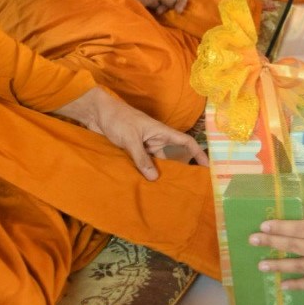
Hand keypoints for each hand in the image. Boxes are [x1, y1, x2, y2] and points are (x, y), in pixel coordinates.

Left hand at [55, 86, 207, 174]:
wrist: (96, 112)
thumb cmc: (117, 118)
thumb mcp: (130, 139)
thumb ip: (141, 158)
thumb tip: (154, 178)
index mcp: (161, 132)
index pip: (186, 142)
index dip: (198, 153)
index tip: (207, 167)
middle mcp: (156, 140)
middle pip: (173, 156)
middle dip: (179, 170)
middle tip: (186, 188)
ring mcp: (144, 146)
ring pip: (157, 162)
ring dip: (159, 174)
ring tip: (166, 192)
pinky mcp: (133, 151)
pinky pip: (143, 164)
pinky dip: (145, 173)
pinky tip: (146, 186)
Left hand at [249, 204, 303, 290]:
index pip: (300, 227)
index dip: (280, 227)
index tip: (264, 225)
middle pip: (294, 244)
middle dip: (271, 242)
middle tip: (252, 240)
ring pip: (298, 266)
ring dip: (278, 265)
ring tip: (261, 265)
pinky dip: (296, 285)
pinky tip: (283, 286)